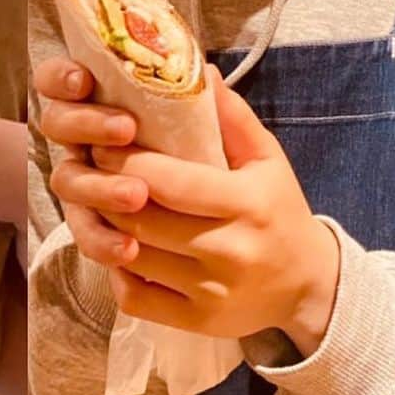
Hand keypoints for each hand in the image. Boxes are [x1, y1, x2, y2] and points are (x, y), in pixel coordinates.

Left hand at [39, 60, 339, 356]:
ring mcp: (211, 293)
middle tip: (87, 167)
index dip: (128, 161)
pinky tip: (116, 245)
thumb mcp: (267, 158)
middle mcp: (228, 251)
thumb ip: (233, 117)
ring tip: (93, 200)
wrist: (307, 284)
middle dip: (106, 190)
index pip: (171, 182)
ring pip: (134, 257)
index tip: (103, 141)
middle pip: (143, 221)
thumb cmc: (281, 210)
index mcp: (246, 204)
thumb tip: (200, 71)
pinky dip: (116, 269)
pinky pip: (136, 297)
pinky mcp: (196, 323)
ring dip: (104, 227)